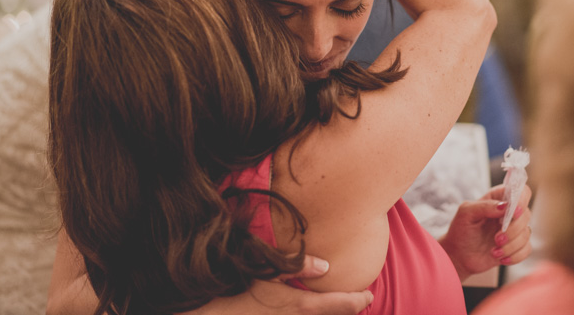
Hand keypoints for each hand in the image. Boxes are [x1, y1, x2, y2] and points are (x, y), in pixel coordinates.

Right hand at [179, 256, 372, 314]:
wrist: (204, 313)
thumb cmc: (234, 289)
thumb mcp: (265, 270)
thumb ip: (296, 264)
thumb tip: (325, 265)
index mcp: (300, 306)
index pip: (341, 306)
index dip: (358, 301)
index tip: (369, 296)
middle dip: (346, 310)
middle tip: (359, 301)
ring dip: (328, 313)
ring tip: (337, 306)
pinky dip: (309, 314)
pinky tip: (305, 308)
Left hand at [438, 184, 532, 280]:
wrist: (459, 255)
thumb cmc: (461, 230)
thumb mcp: (466, 212)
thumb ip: (485, 206)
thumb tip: (505, 206)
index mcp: (498, 199)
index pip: (521, 191)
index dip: (522, 199)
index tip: (514, 212)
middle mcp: (509, 213)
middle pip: (526, 214)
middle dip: (513, 229)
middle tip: (497, 238)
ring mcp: (514, 230)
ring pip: (526, 233)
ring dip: (511, 245)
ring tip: (494, 251)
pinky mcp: (516, 246)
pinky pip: (527, 250)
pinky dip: (515, 256)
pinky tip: (501, 257)